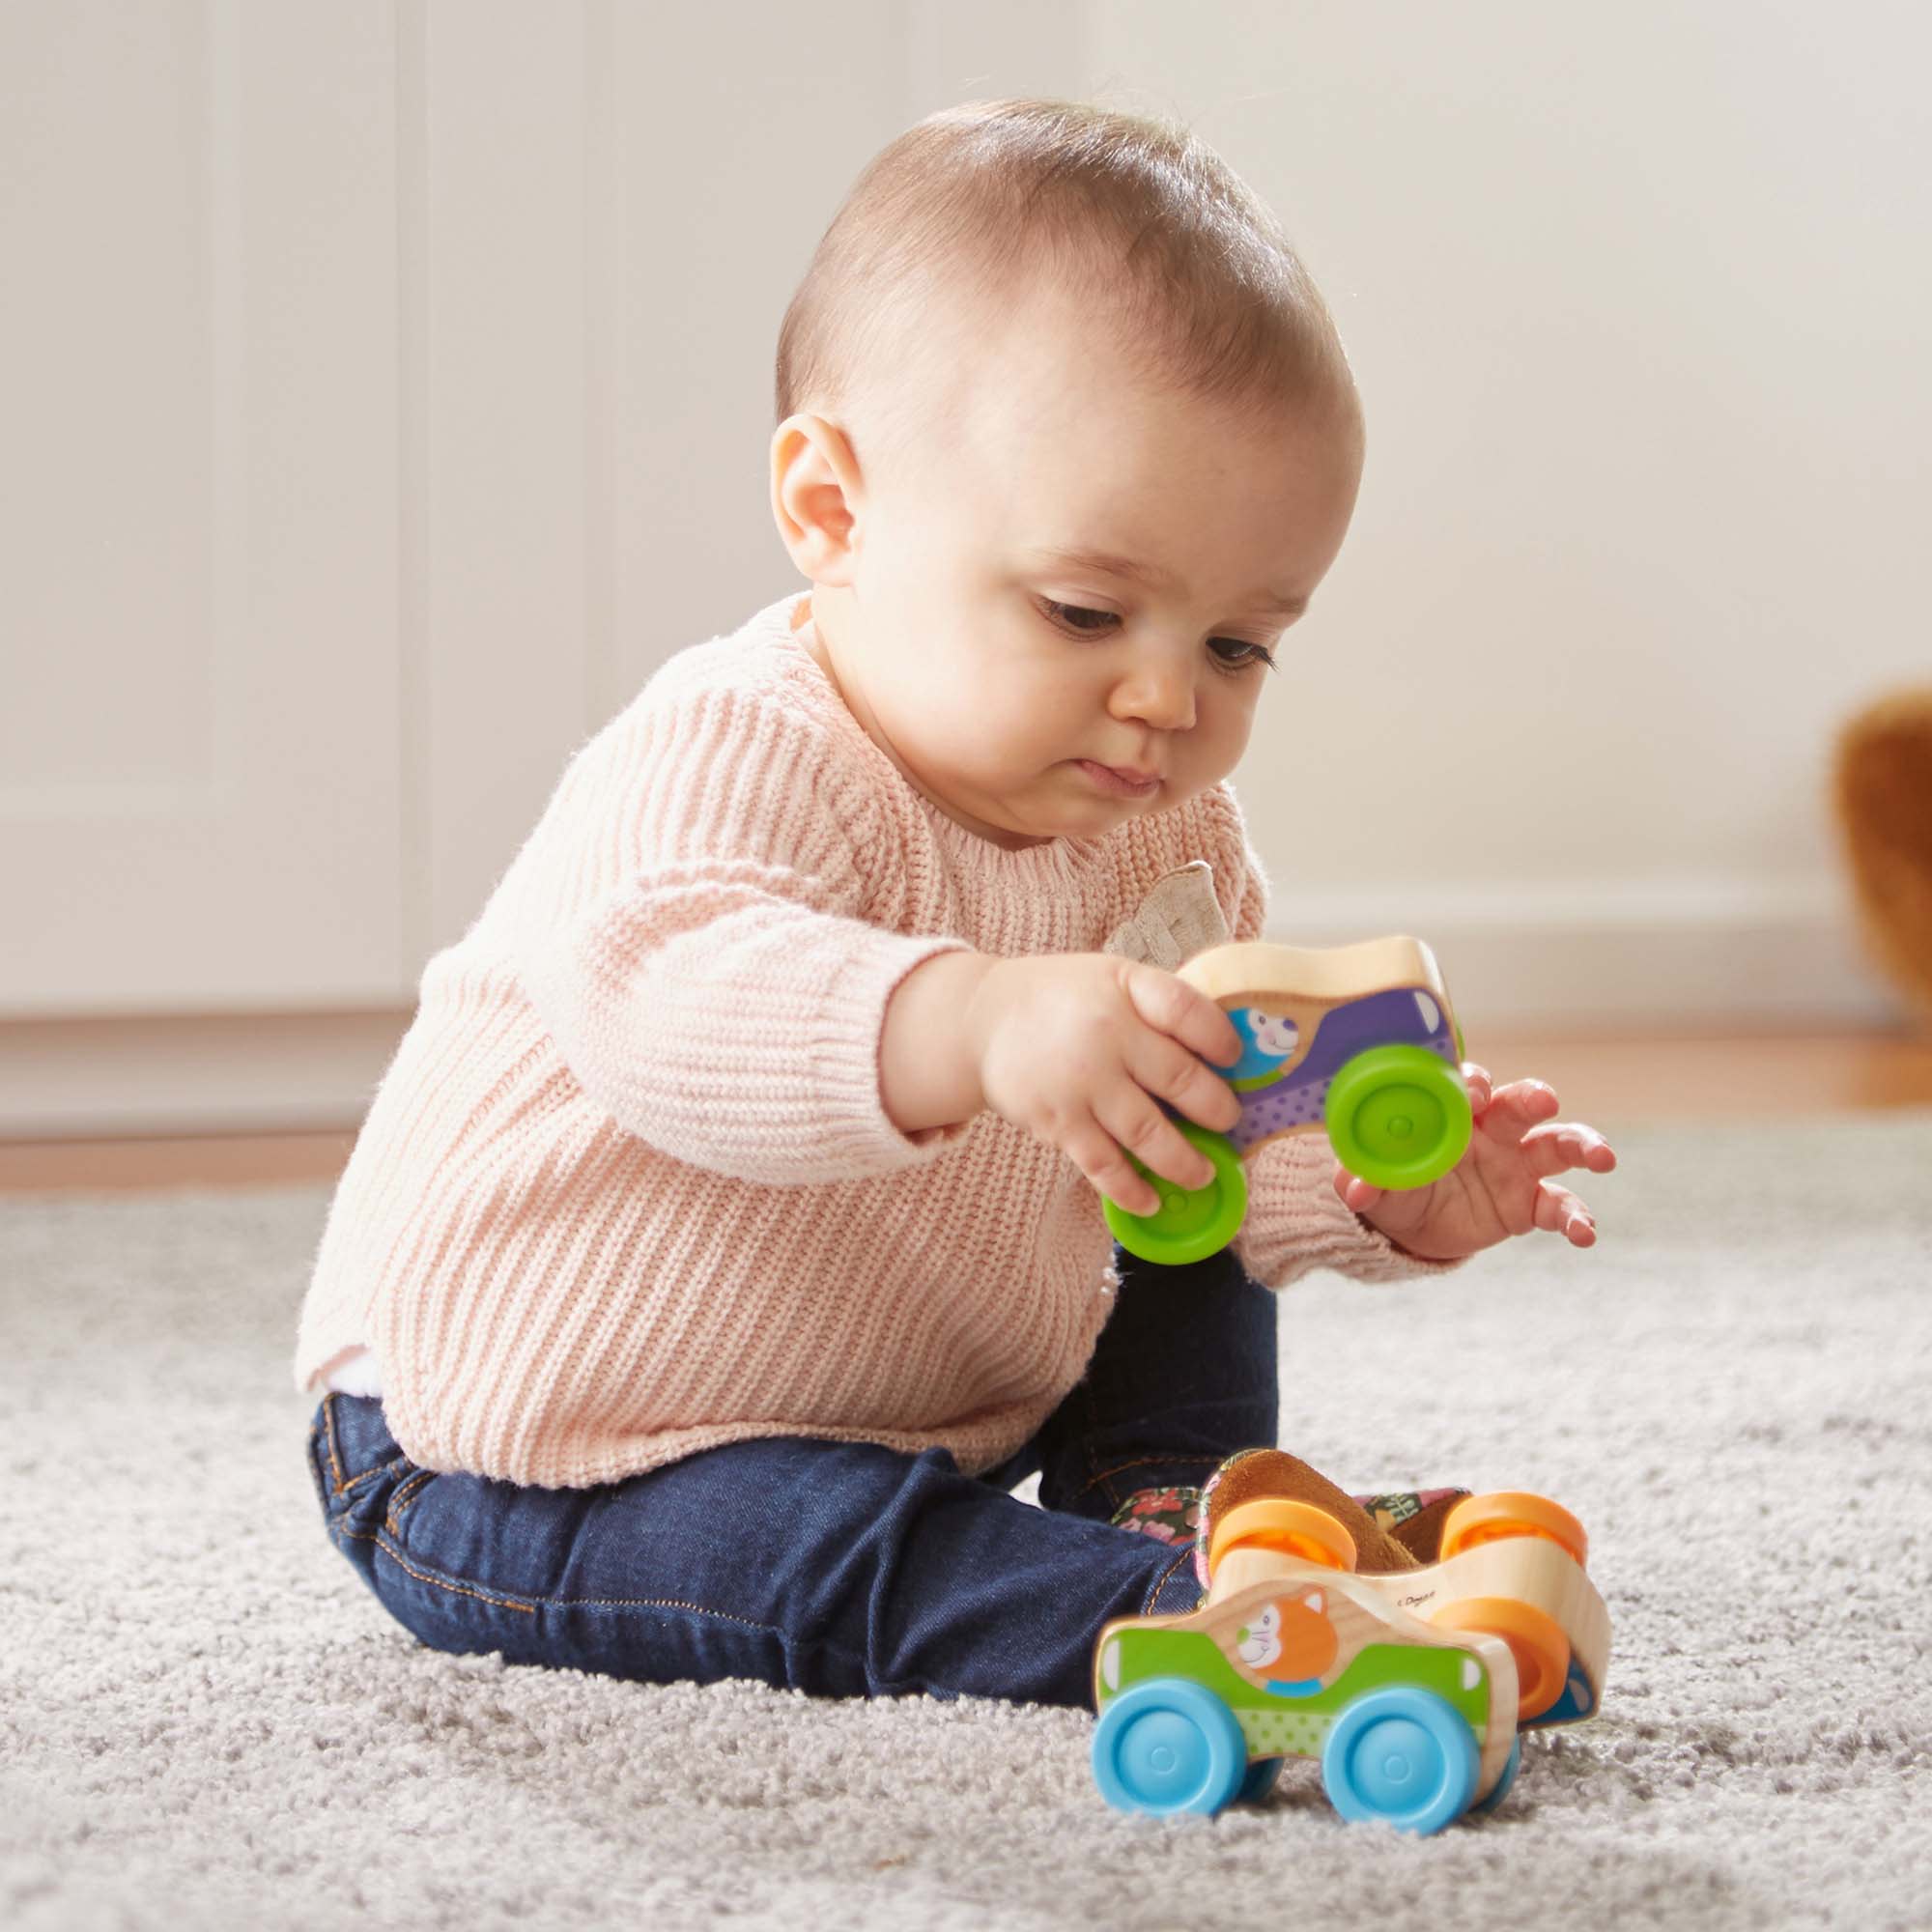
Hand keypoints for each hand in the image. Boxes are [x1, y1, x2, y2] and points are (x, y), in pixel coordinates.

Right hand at [963, 954, 1245, 1216]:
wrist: (982, 1019)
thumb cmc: (1063, 999)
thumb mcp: (1111, 977)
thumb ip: (1159, 1004)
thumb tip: (1223, 1052)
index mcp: (1127, 989)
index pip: (1187, 1011)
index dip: (1220, 1038)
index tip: (1234, 1058)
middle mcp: (1107, 1036)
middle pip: (1180, 1079)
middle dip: (1216, 1110)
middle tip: (1228, 1123)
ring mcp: (1082, 1083)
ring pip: (1148, 1133)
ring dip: (1184, 1162)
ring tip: (1203, 1174)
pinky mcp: (1058, 1122)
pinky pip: (1104, 1165)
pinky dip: (1131, 1189)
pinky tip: (1150, 1201)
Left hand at [1332, 1063, 1616, 1261]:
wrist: (1412, 1228)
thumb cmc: (1394, 1185)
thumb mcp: (1373, 1184)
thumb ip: (1363, 1179)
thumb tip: (1355, 1188)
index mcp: (1453, 1113)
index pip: (1469, 1086)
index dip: (1473, 1087)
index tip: (1473, 1097)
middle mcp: (1492, 1130)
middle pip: (1521, 1102)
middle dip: (1534, 1096)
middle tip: (1543, 1100)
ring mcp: (1517, 1165)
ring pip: (1558, 1144)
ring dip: (1583, 1145)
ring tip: (1602, 1157)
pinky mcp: (1530, 1204)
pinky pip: (1560, 1206)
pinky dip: (1577, 1218)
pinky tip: (1585, 1233)